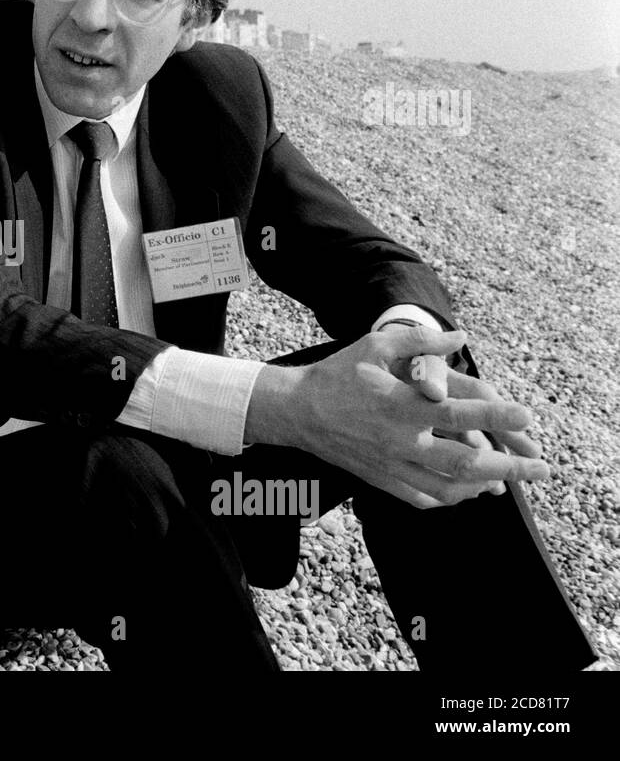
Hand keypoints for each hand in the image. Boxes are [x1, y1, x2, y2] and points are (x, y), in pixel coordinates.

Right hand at [248, 327, 548, 508]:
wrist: (296, 411)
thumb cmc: (337, 373)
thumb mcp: (374, 345)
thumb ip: (419, 340)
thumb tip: (460, 337)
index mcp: (399, 406)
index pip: (458, 412)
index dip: (497, 416)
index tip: (526, 416)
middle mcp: (399, 441)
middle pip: (465, 462)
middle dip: (510, 467)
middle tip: (540, 469)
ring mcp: (390, 465)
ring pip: (449, 487)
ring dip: (485, 486)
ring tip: (507, 480)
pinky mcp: (381, 480)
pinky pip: (424, 498)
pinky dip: (452, 497)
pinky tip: (466, 489)